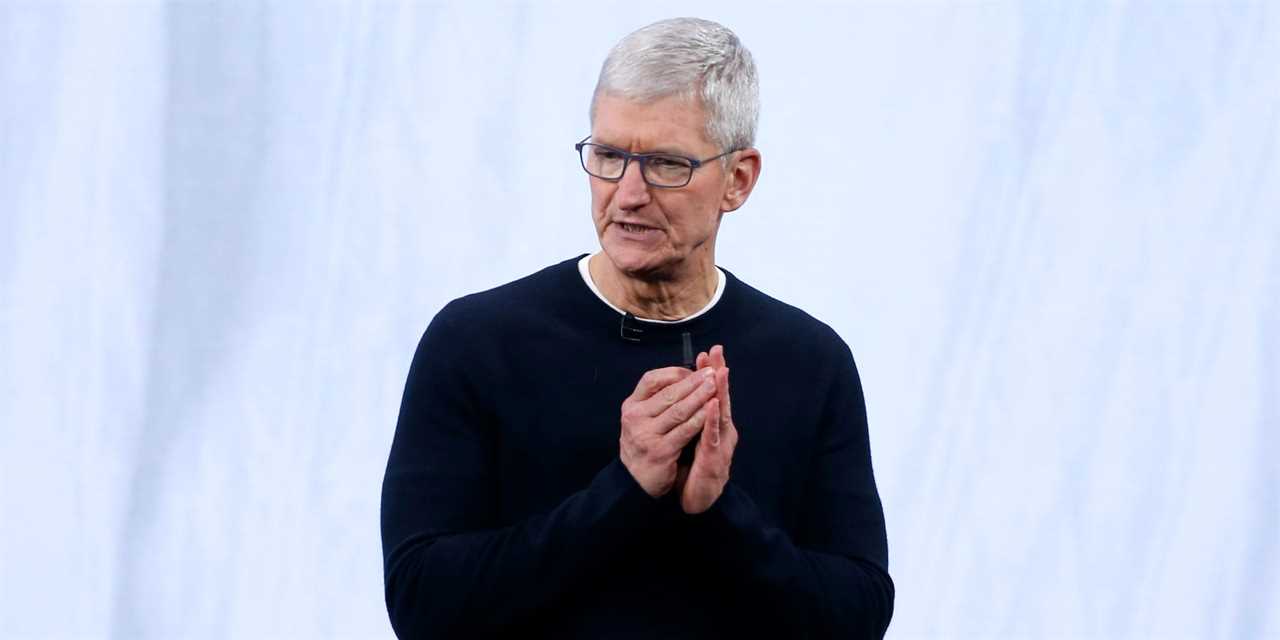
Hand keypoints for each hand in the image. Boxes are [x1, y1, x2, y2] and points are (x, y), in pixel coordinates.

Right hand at [619, 366, 720, 497]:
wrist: (635, 480)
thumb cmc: (644, 444)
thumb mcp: (642, 419)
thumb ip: (657, 400)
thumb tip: (684, 377)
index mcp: (631, 405)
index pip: (651, 379)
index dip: (674, 373)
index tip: (694, 371)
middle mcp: (635, 418)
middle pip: (668, 393)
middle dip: (693, 382)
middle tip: (712, 372)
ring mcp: (647, 434)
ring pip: (679, 410)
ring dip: (700, 397)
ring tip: (715, 387)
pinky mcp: (660, 450)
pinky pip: (685, 430)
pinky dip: (700, 418)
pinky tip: (712, 411)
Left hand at [677, 345, 738, 513]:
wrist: (700, 502)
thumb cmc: (696, 470)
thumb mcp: (694, 440)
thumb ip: (694, 420)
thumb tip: (688, 399)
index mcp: (715, 425)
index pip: (713, 394)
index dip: (711, 373)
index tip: (707, 352)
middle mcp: (722, 432)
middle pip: (721, 397)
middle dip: (718, 373)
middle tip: (717, 350)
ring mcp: (720, 445)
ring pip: (722, 413)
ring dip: (721, 391)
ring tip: (720, 370)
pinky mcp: (714, 460)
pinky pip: (713, 437)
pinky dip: (713, 420)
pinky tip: (712, 404)